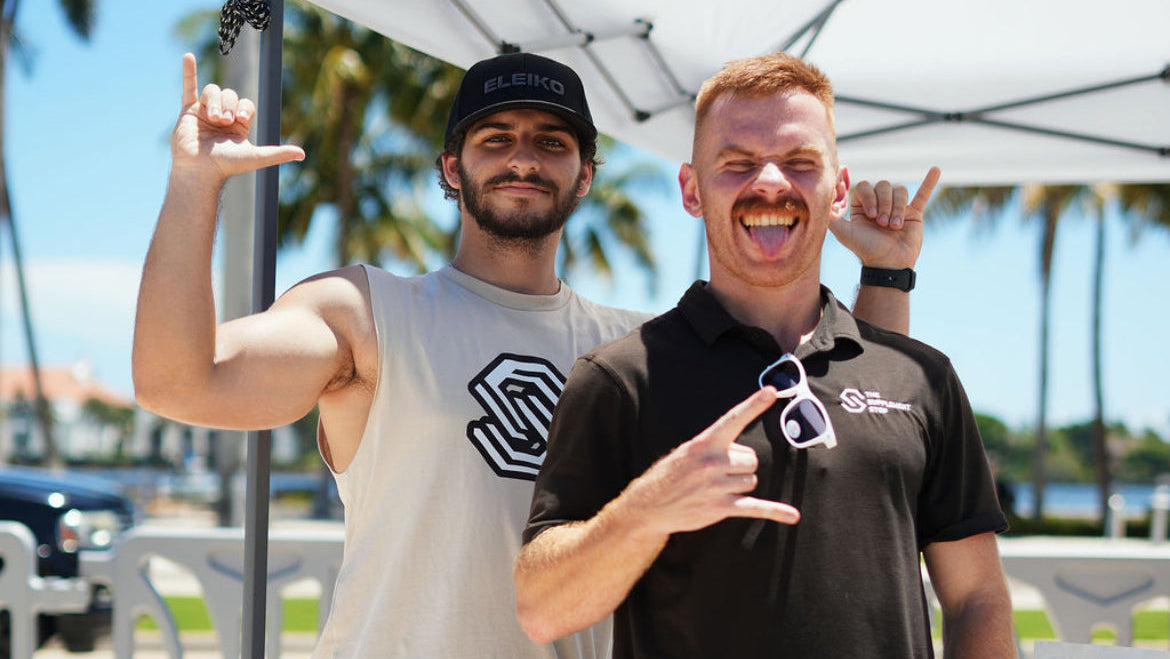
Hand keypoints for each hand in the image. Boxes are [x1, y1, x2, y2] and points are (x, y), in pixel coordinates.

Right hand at [170, 53, 303, 183]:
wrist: (200, 169)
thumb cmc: (227, 164)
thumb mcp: (256, 156)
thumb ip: (278, 153)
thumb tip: (302, 154)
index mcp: (239, 125)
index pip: (245, 103)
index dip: (244, 107)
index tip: (241, 119)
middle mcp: (223, 116)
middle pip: (229, 95)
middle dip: (228, 106)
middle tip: (224, 122)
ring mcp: (205, 113)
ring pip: (212, 91)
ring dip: (214, 102)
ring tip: (214, 118)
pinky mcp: (188, 112)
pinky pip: (189, 87)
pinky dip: (189, 72)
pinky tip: (188, 57)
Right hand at [617, 388, 799, 536]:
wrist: (649, 505)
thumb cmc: (671, 475)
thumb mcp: (688, 451)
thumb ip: (716, 448)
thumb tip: (744, 456)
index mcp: (704, 443)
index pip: (733, 419)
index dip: (753, 405)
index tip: (771, 391)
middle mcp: (712, 462)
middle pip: (751, 459)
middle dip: (741, 466)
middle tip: (718, 473)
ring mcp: (717, 486)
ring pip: (751, 481)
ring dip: (739, 486)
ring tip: (715, 488)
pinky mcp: (721, 508)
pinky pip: (755, 507)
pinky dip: (775, 511)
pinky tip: (792, 516)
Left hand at [829, 166, 940, 268]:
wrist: (887, 265)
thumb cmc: (865, 249)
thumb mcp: (843, 233)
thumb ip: (832, 215)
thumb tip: (825, 195)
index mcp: (863, 205)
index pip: (865, 186)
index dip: (868, 196)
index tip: (869, 214)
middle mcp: (880, 203)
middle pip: (884, 186)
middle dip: (883, 204)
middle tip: (882, 224)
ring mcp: (897, 207)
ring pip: (900, 191)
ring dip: (897, 209)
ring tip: (894, 227)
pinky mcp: (914, 213)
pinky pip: (923, 194)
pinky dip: (930, 182)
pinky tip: (936, 169)